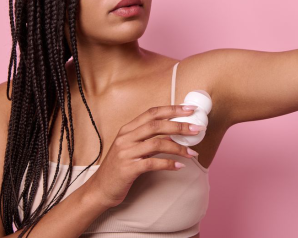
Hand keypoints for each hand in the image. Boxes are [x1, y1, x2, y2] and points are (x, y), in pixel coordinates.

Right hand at [84, 105, 202, 208]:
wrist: (100, 189)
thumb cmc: (119, 167)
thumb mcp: (130, 147)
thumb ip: (148, 138)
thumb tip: (175, 133)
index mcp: (127, 129)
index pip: (152, 113)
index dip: (173, 109)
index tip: (190, 109)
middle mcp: (125, 138)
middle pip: (156, 125)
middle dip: (179, 125)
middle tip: (197, 128)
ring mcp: (126, 153)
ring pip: (157, 143)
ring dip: (179, 148)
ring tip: (193, 152)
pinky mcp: (128, 169)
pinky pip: (153, 163)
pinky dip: (169, 164)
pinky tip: (180, 166)